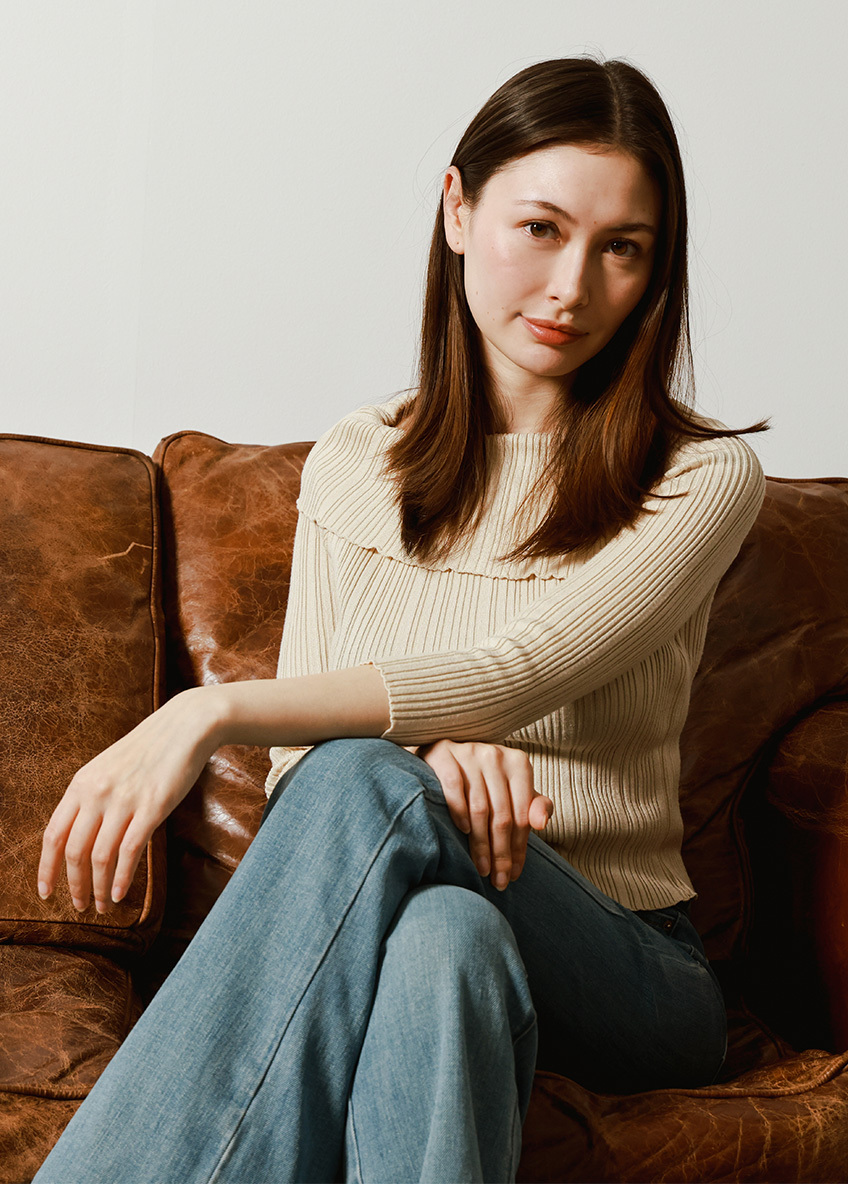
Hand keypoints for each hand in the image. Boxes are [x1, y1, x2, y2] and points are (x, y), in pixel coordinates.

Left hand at [37, 688, 219, 913]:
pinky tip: (122, 893)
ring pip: (100, 857)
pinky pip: (130, 852)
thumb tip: (80, 837)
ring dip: (99, 888)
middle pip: (74, 851)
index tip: (46, 892)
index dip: (46, 868)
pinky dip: (122, 879)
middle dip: (74, 886)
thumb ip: (91, 798)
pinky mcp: (152, 807)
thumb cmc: (148, 750)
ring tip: (104, 905)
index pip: (52, 835)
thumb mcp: (107, 769)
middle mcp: (97, 793)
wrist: (184, 727)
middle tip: (80, 906)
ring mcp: (124, 800)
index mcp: (81, 784)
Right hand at [416, 740, 552, 891]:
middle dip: (501, 853)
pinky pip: (453, 787)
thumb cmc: (487, 779)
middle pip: (502, 815)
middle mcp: (495, 755)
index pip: (522, 815)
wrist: (448, 751)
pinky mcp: (444, 754)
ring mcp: (469, 753)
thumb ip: (534, 806)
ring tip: (482, 868)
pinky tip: (464, 831)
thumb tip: (542, 824)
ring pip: (479, 808)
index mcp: (519, 763)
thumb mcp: (515, 790)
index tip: (514, 875)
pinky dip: (459, 811)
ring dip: (481, 844)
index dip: (520, 848)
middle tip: (498, 881)